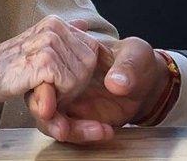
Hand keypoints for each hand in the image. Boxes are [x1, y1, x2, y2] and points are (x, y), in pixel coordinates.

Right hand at [0, 15, 99, 106]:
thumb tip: (84, 23)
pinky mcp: (43, 61)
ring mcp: (49, 41)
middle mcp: (55, 27)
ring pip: (81, 76)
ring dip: (66, 93)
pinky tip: (40, 94)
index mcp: (57, 22)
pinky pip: (69, 84)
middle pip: (90, 63)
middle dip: (76, 84)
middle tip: (52, 89)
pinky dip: (59, 96)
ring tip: (44, 90)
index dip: (81, 71)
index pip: (92, 48)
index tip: (61, 80)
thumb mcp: (39, 46)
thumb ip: (63, 35)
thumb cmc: (12, 65)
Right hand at [28, 37, 171, 143]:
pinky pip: (69, 129)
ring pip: (51, 118)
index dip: (41, 86)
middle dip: (46, 116)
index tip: (47, 106)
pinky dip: (83, 134)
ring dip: (68, 130)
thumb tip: (115, 82)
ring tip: (97, 131)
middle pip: (40, 96)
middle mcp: (64, 75)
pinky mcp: (77, 117)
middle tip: (62, 129)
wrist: (147, 84)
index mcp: (71, 51)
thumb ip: (127, 67)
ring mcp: (68, 98)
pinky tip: (106, 131)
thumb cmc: (137, 61)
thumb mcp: (137, 56)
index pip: (45, 65)